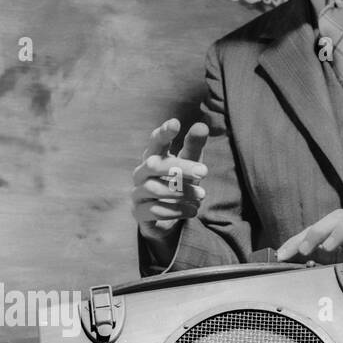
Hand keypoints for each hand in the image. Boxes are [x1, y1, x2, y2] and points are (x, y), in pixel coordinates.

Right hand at [132, 120, 208, 259]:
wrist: (168, 219)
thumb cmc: (179, 184)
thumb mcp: (189, 164)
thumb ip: (194, 146)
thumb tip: (202, 126)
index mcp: (153, 157)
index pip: (154, 142)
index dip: (163, 133)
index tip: (175, 123)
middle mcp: (141, 173)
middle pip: (154, 164)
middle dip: (180, 167)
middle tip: (205, 171)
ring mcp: (137, 193)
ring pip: (154, 189)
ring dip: (182, 192)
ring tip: (201, 195)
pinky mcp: (138, 213)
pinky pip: (154, 210)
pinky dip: (176, 210)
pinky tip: (192, 210)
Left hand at [276, 210, 342, 264]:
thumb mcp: (324, 270)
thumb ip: (307, 264)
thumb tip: (282, 262)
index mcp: (338, 234)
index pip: (315, 229)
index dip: (296, 240)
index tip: (281, 256)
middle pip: (339, 216)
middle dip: (318, 230)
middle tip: (304, 249)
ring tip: (328, 248)